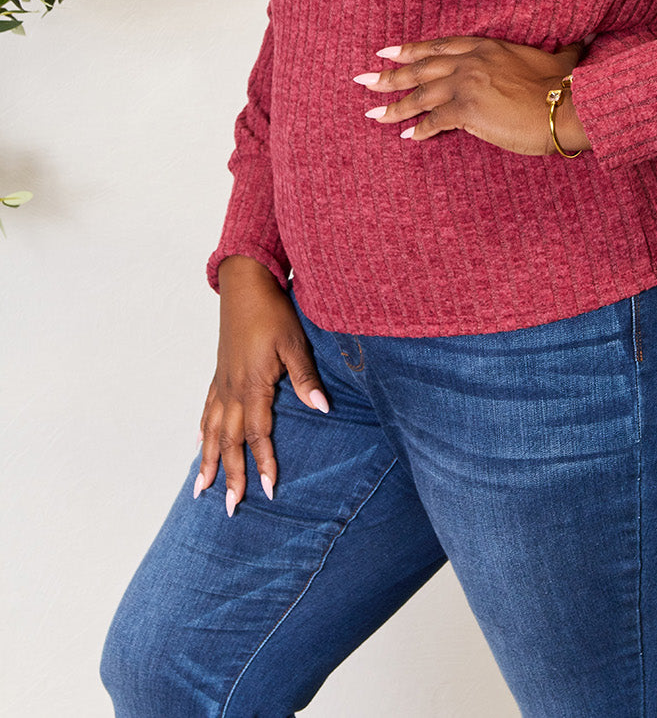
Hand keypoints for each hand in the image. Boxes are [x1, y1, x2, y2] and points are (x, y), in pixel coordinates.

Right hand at [196, 256, 329, 514]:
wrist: (245, 283)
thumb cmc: (273, 311)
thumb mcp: (295, 343)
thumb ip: (306, 379)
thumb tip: (322, 409)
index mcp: (253, 385)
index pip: (257, 434)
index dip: (264, 463)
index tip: (268, 491)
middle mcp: (232, 389)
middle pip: (229, 441)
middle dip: (230, 476)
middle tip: (231, 508)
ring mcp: (222, 381)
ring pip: (211, 430)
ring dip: (208, 461)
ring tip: (201, 490)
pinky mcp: (219, 372)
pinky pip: (207, 409)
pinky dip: (202, 431)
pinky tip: (199, 444)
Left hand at [353, 36, 591, 155]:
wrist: (568, 106)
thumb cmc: (566, 85)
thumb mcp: (561, 59)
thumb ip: (566, 50)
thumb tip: (587, 40)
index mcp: (486, 47)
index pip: (438, 47)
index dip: (410, 50)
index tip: (386, 52)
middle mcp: (471, 62)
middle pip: (420, 69)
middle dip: (388, 75)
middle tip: (362, 80)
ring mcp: (466, 85)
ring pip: (419, 96)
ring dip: (393, 107)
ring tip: (372, 116)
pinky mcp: (467, 111)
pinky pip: (434, 122)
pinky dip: (419, 131)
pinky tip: (407, 138)